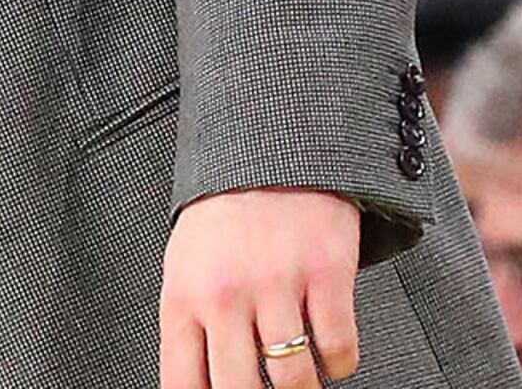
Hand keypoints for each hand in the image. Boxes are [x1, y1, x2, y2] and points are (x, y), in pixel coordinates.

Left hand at [163, 187, 361, 388]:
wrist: (268, 156)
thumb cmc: (222, 219)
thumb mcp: (184, 270)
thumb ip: (190, 327)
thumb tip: (198, 384)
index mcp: (183, 297)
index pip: (182, 381)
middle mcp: (226, 295)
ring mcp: (276, 285)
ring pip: (293, 379)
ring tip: (298, 380)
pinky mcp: (325, 274)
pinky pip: (338, 348)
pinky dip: (339, 365)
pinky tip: (329, 357)